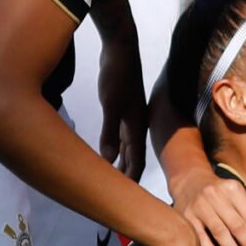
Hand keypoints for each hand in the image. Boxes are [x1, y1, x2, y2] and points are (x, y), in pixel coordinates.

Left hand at [98, 30, 147, 183]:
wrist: (120, 47)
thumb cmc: (117, 74)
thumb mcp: (111, 104)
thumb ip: (110, 132)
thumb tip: (108, 159)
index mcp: (137, 125)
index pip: (137, 160)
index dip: (132, 179)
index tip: (128, 199)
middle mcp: (136, 122)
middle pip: (133, 156)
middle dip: (128, 174)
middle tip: (120, 194)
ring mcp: (129, 114)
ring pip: (126, 145)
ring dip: (121, 161)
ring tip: (114, 177)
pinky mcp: (121, 106)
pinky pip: (120, 134)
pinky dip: (116, 146)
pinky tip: (109, 150)